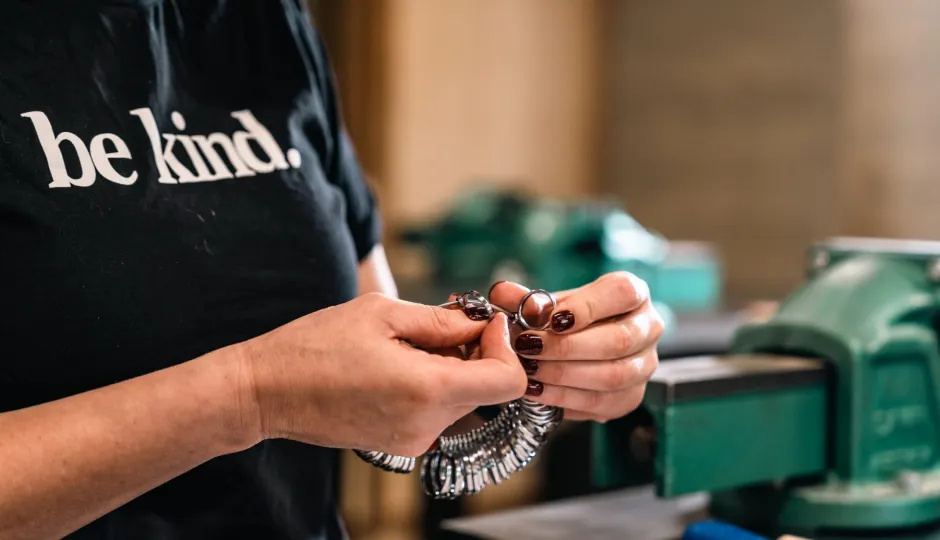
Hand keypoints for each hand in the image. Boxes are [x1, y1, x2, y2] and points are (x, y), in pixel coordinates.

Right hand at [234, 293, 527, 455]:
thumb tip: (481, 323)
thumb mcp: (381, 313)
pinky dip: (432, 384)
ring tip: (409, 343)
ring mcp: (414, 439)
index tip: (480, 322)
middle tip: (441, 322)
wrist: (267, 391)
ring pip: (462, 398)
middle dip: (475, 351)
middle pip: (486, 388)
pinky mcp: (401, 443)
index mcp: (427, 390)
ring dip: (452, 367)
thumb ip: (441, 320)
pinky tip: (398, 364)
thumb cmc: (315, 345)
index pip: (507, 381)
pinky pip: (437, 411)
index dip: (502, 346)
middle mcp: (427, 424)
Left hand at [490, 272, 663, 421]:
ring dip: (565, 376)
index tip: (550, 320)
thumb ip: (526, 299)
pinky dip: (567, 399)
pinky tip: (538, 392)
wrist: (581, 347)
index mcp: (633, 293)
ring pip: (613, 375)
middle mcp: (648, 327)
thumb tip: (503, 293)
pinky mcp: (632, 396)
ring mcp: (644, 365)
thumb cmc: (567, 319)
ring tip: (529, 373)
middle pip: (617, 340)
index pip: (622, 293)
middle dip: (567, 348)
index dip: (586, 307)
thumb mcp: (549, 304)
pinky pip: (603, 403)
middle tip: (528, 349)